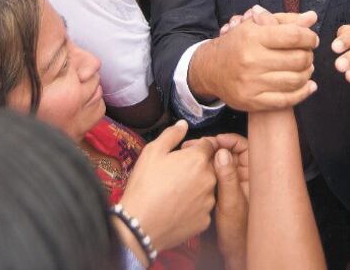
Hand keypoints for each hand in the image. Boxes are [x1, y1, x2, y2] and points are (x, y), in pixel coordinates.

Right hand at [119, 120, 217, 252]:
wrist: (139, 224)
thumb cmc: (144, 185)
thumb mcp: (152, 152)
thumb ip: (171, 135)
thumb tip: (183, 124)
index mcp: (198, 159)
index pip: (208, 145)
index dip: (195, 147)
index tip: (183, 153)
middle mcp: (210, 179)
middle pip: (210, 166)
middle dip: (197, 166)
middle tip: (176, 173)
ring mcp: (209, 201)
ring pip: (208, 187)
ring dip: (197, 186)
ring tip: (175, 191)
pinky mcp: (205, 220)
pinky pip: (203, 208)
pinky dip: (194, 206)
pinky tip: (178, 207)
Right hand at [189, 8, 319, 111]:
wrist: (209, 69)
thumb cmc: (237, 44)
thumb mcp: (256, 26)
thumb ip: (285, 21)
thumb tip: (312, 17)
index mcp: (252, 37)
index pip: (293, 36)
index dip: (309, 37)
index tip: (312, 39)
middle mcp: (251, 60)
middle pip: (297, 59)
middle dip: (309, 55)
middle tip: (307, 53)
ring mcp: (251, 83)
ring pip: (295, 80)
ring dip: (307, 73)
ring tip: (306, 67)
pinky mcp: (252, 101)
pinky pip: (287, 100)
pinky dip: (303, 93)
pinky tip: (309, 85)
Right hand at [203, 134, 249, 269]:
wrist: (234, 251)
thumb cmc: (238, 232)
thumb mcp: (231, 202)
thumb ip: (227, 177)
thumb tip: (222, 152)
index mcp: (253, 175)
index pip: (244, 146)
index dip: (228, 140)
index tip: (214, 140)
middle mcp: (244, 177)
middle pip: (230, 152)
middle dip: (213, 147)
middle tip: (196, 147)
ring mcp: (234, 183)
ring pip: (220, 162)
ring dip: (207, 158)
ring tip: (191, 156)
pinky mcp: (224, 191)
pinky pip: (215, 174)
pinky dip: (205, 170)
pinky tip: (194, 172)